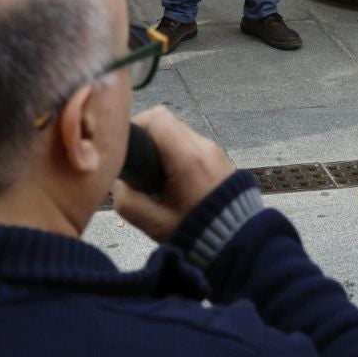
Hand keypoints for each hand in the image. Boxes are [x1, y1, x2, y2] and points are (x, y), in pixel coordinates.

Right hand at [110, 106, 238, 242]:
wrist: (238, 240)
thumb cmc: (196, 232)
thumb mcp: (155, 225)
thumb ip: (127, 201)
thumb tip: (119, 182)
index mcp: (187, 157)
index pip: (156, 118)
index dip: (135, 127)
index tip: (126, 149)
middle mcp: (203, 145)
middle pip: (166, 121)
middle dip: (146, 138)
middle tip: (137, 165)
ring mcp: (213, 148)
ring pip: (178, 132)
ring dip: (161, 146)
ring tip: (153, 175)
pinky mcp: (218, 155)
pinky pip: (190, 143)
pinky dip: (175, 153)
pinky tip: (171, 179)